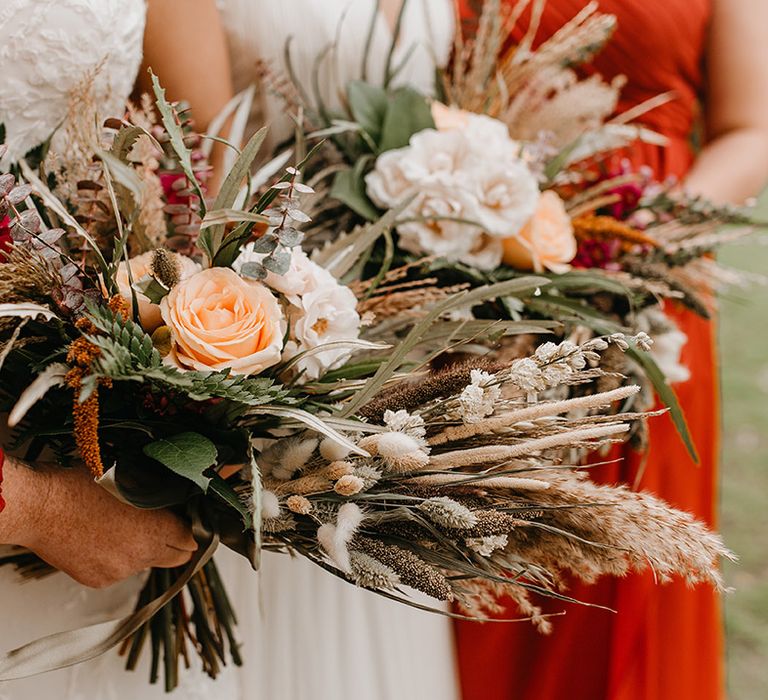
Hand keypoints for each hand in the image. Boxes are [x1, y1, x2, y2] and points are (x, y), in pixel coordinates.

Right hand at [0, 457, 197, 587]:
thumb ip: (160, 492)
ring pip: (145, 564)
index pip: (191, 539)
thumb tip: (177, 495)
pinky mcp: (97, 580)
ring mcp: (118, 571)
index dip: (190, 528)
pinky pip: (119, 570)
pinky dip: (118, 558)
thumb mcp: (130, 476)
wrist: (39, 506)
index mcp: (154, 530)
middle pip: (176, 558)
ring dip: (144, 549)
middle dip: (176, 544)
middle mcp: (139, 556)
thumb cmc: (78, 486)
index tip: (187, 521)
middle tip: (169, 528)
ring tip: (125, 526)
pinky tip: (104, 537)